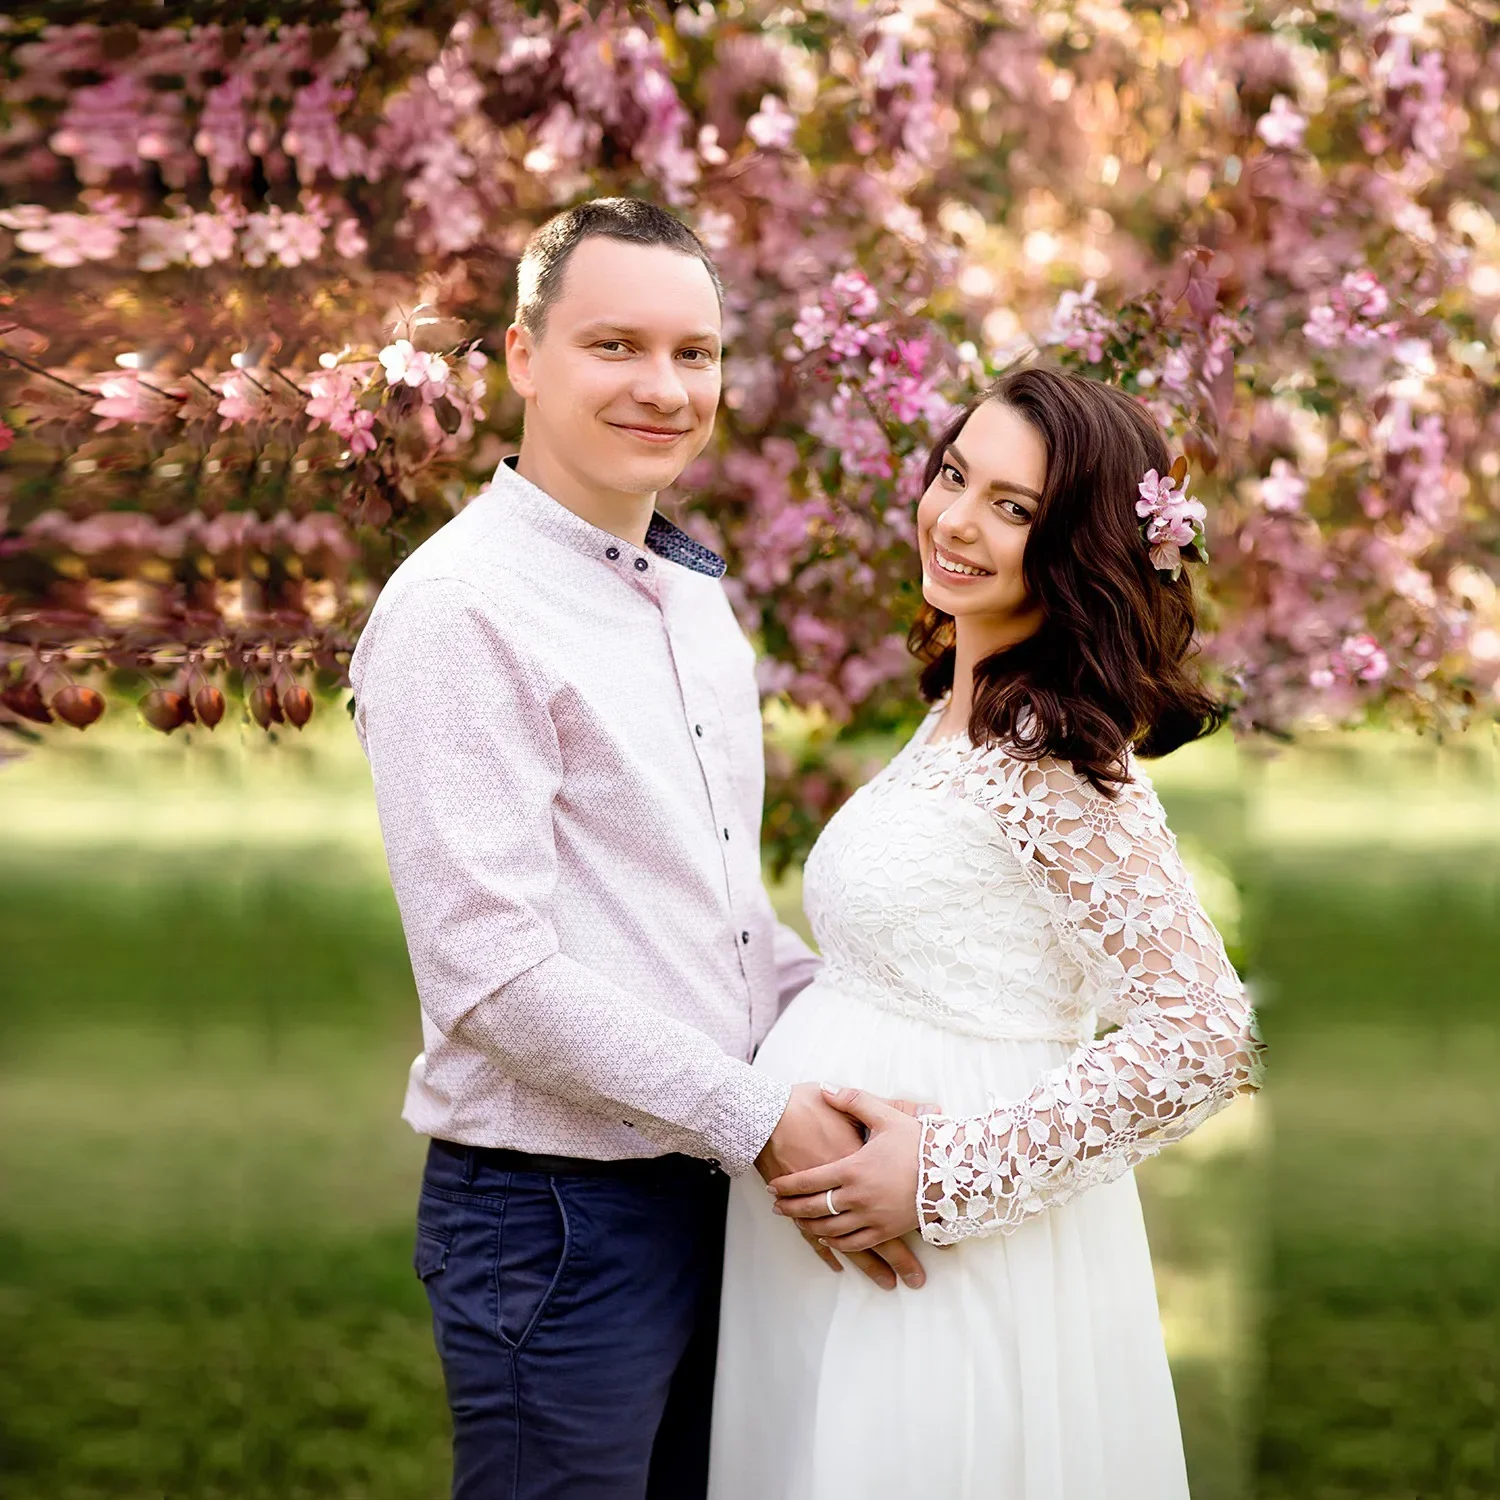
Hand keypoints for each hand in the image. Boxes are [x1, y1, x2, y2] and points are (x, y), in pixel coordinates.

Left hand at [769, 1086, 924, 1253]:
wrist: (956, 1170)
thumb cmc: (919, 1141)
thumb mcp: (886, 1115)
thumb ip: (853, 1100)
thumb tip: (826, 1088)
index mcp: (855, 1168)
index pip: (810, 1181)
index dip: (788, 1185)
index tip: (773, 1186)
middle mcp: (860, 1197)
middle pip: (815, 1208)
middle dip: (791, 1208)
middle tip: (776, 1206)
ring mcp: (873, 1217)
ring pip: (831, 1230)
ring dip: (810, 1227)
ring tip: (797, 1222)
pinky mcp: (888, 1231)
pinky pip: (855, 1243)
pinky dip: (836, 1243)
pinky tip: (827, 1238)